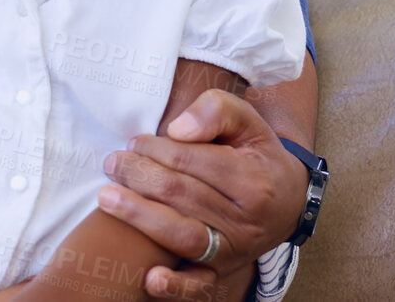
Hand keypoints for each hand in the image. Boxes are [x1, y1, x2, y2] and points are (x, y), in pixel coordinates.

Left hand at [99, 89, 307, 299]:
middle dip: (139, 176)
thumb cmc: (256, 155)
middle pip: (180, 195)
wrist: (288, 200)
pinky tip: (150, 278)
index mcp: (254, 181)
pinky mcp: (222, 271)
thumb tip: (178, 130)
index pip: (191, 161)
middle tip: (113, 163)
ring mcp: (234, 250)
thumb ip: (216, 111)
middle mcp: (246, 221)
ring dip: (139, 216)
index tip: (135, 142)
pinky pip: (198, 285)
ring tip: (107, 198)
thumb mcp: (247, 122)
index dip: (156, 149)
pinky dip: (175, 287)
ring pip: (181, 235)